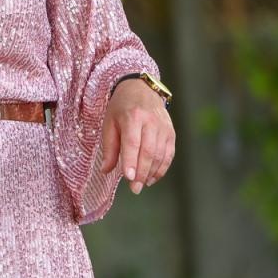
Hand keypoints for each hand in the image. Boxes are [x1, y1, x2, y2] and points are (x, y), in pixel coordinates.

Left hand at [98, 79, 174, 193]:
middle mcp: (151, 122)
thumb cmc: (121, 107)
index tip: (128, 177)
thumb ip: (109, 147)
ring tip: (142, 184)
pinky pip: (169, 153)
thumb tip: (106, 170)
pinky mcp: (171, 132)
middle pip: (149, 151)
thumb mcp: (109, 123)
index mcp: (132, 117)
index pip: (132, 142)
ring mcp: (164, 127)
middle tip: (135, 188)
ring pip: (161, 154)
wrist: (141, 89)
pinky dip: (162, 167)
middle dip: (142, 172)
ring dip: (152, 172)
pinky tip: (153, 177)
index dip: (131, 161)